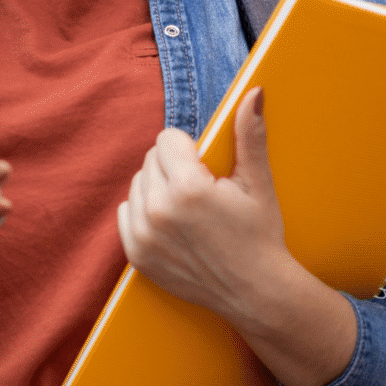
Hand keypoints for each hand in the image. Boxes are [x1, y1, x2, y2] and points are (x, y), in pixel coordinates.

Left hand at [117, 88, 357, 385]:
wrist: (256, 294)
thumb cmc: (260, 235)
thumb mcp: (258, 183)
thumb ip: (249, 134)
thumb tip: (253, 92)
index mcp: (188, 188)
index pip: (167, 138)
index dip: (190, 149)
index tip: (208, 169)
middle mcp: (159, 210)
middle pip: (151, 158)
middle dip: (174, 167)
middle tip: (202, 191)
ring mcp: (143, 235)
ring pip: (138, 183)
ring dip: (158, 188)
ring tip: (189, 209)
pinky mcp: (135, 254)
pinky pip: (126, 211)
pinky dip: (144, 212)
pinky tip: (172, 224)